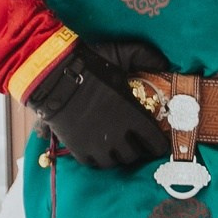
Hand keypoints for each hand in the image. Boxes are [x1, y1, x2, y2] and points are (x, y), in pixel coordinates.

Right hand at [27, 38, 169, 168]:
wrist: (52, 75)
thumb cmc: (90, 65)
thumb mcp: (120, 54)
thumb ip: (145, 56)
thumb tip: (165, 62)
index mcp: (132, 115)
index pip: (155, 142)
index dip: (158, 143)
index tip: (158, 140)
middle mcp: (117, 135)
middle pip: (134, 155)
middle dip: (138, 148)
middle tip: (136, 140)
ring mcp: (96, 145)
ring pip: (115, 162)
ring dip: (118, 154)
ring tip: (116, 145)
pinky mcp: (78, 149)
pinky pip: (94, 164)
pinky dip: (98, 158)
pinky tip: (99, 148)